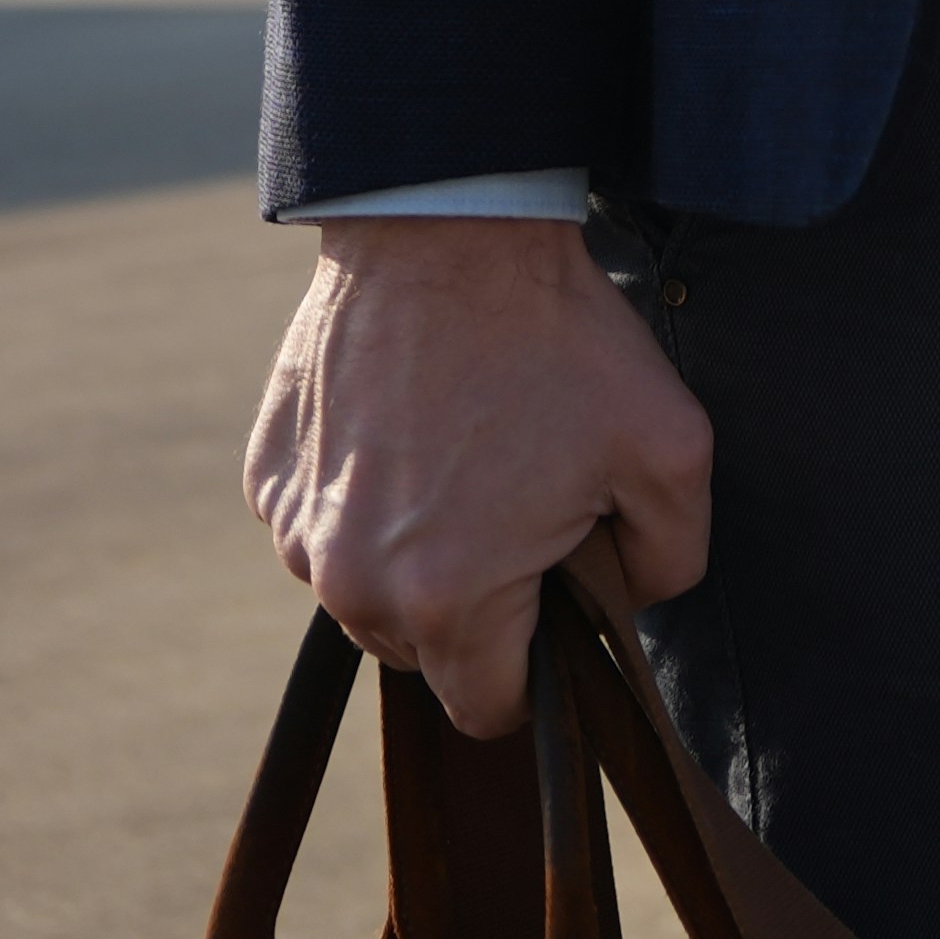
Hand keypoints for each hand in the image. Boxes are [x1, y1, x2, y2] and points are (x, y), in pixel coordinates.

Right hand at [242, 219, 715, 738]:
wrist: (447, 229)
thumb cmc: (561, 341)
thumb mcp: (671, 453)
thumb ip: (670, 563)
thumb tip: (631, 606)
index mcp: (447, 601)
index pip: (486, 709)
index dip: (535, 671)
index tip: (557, 604)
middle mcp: (352, 583)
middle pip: (424, 653)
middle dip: (477, 609)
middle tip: (523, 511)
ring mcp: (296, 531)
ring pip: (367, 593)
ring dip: (415, 557)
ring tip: (469, 459)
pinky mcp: (268, 478)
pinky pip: (324, 530)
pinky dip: (366, 503)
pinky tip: (414, 429)